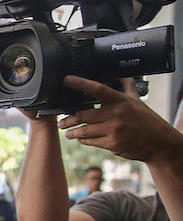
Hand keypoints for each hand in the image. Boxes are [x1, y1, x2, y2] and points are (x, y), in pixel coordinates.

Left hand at [57, 76, 182, 163]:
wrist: (159, 142)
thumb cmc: (147, 121)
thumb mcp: (138, 101)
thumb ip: (128, 88)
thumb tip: (125, 76)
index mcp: (120, 101)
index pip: (97, 89)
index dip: (80, 83)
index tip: (67, 80)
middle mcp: (115, 114)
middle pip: (83, 114)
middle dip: (69, 119)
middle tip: (62, 121)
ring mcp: (113, 129)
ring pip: (84, 130)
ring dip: (73, 132)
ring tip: (68, 132)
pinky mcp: (112, 143)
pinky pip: (91, 141)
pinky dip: (84, 140)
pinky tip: (81, 139)